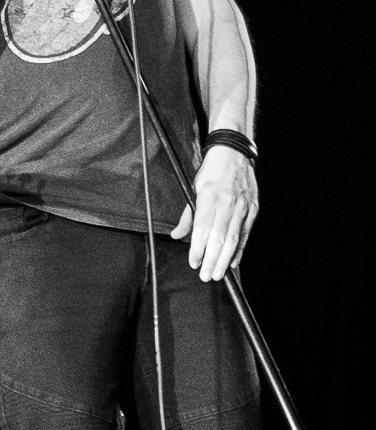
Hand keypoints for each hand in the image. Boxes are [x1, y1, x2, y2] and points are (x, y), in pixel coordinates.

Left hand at [171, 146, 258, 280]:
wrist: (235, 154)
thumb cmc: (212, 171)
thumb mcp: (194, 188)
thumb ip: (187, 215)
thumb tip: (176, 236)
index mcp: (209, 196)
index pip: (202, 229)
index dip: (198, 248)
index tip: (193, 262)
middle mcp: (227, 202)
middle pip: (219, 238)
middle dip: (211, 260)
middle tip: (205, 275)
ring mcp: (242, 206)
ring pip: (233, 239)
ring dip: (224, 260)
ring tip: (217, 274)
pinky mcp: (252, 209)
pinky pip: (245, 234)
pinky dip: (239, 250)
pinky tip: (233, 262)